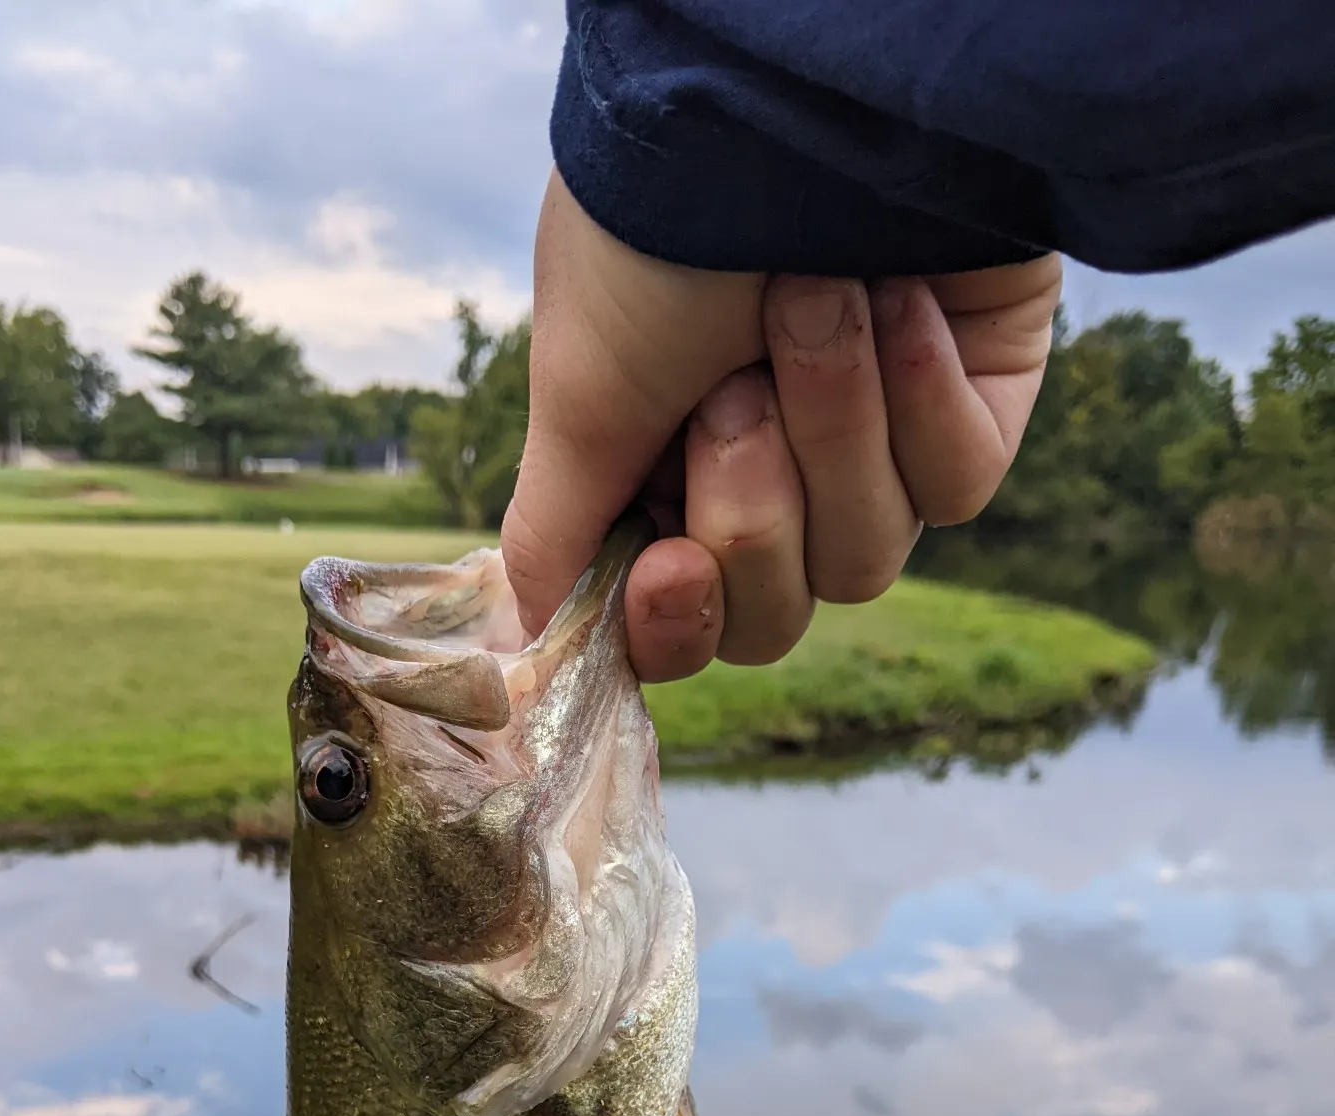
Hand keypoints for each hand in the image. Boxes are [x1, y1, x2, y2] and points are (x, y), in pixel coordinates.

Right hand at [501, 169, 1062, 681]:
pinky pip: (956, 482)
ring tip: (808, 305)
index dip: (677, 623)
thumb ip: (556, 533)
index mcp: (670, 491)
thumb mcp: (579, 396)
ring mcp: (874, 454)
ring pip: (865, 553)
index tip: (667, 567)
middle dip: (752, 509)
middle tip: (729, 395)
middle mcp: (771, 484)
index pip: (689, 626)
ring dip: (828, 426)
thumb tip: (524, 634)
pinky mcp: (971, 412)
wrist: (788, 102)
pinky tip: (898, 301)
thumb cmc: (658, 243)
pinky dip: (918, 396)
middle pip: (776, 615)